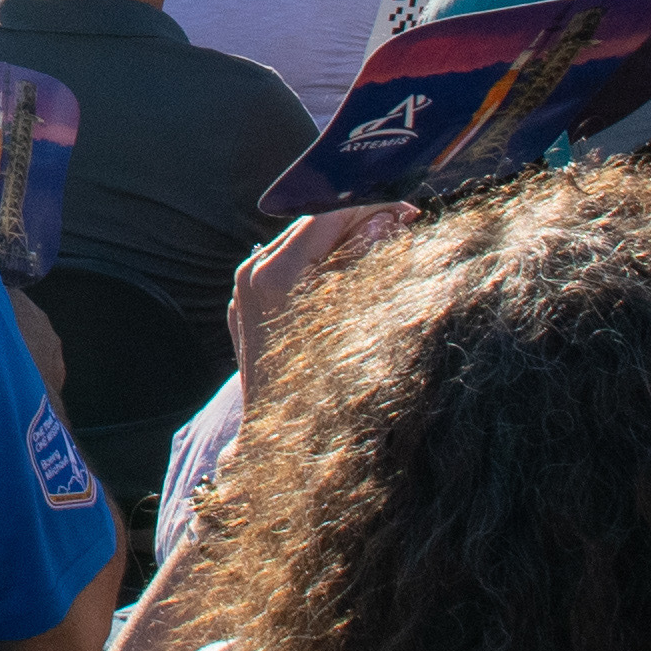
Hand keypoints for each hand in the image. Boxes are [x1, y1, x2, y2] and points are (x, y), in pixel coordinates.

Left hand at [223, 205, 392, 383]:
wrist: (276, 443)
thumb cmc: (321, 390)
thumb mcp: (354, 322)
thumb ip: (365, 265)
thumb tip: (384, 221)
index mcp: (274, 275)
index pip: (326, 215)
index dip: (370, 207)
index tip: (407, 210)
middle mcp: (252, 274)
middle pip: (313, 227)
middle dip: (359, 224)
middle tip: (404, 227)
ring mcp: (244, 290)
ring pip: (301, 246)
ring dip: (342, 243)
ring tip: (384, 250)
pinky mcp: (245, 306)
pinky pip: (287, 269)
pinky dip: (320, 265)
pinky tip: (352, 275)